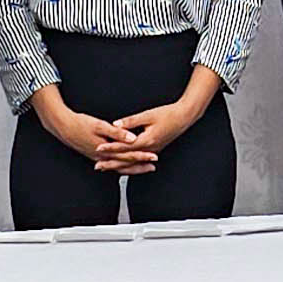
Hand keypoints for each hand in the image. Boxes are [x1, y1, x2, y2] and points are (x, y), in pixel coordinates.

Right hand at [32, 85, 142, 172]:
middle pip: (125, 165)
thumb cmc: (80, 124)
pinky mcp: (95, 157)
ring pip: (118, 167)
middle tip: (153, 166)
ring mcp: (98, 159)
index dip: (142, 156)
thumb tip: (132, 138)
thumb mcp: (99, 125)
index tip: (154, 157)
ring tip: (144, 167)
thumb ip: (117, 133)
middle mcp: (102, 158)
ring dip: (132, 168)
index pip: (128, 155)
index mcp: (105, 150)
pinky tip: (126, 166)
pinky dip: (121, 166)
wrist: (63, 127)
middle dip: (140, 166)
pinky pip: (111, 165)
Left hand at [104, 65, 224, 173]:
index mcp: (147, 140)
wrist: (184, 117)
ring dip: (119, 165)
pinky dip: (129, 163)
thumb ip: (130, 121)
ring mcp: (153, 151)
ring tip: (107, 167)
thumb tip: (116, 125)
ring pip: (133, 162)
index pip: (124, 147)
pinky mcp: (155, 150)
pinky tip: (123, 164)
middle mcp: (150, 149)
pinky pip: (139, 160)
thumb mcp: (147, 115)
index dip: (110, 147)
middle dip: (112, 162)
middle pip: (127, 159)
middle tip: (98, 166)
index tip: (98, 148)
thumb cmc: (168, 114)